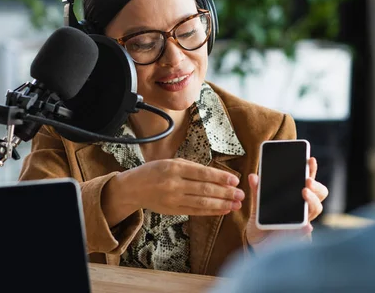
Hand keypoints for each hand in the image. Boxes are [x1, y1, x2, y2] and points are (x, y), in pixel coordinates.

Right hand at [104, 158, 244, 222]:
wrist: (133, 188)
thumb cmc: (155, 171)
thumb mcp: (172, 162)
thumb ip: (192, 168)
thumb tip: (217, 175)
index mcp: (174, 168)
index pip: (202, 173)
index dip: (220, 177)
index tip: (235, 180)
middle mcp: (174, 184)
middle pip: (204, 189)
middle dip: (225, 193)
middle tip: (241, 194)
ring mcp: (173, 199)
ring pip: (201, 203)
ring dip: (221, 204)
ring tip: (236, 204)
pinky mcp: (173, 210)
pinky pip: (195, 212)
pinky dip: (211, 211)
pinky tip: (223, 210)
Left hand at [245, 157, 328, 249]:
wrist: (256, 245)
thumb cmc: (261, 224)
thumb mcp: (257, 206)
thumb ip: (257, 192)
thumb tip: (253, 176)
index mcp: (295, 198)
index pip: (309, 181)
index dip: (312, 170)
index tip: (310, 159)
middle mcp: (302, 209)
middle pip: (319, 194)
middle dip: (316, 185)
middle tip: (306, 180)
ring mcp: (301, 223)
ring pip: (315, 210)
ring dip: (312, 200)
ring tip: (304, 192)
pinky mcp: (296, 237)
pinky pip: (304, 233)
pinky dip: (305, 228)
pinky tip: (306, 225)